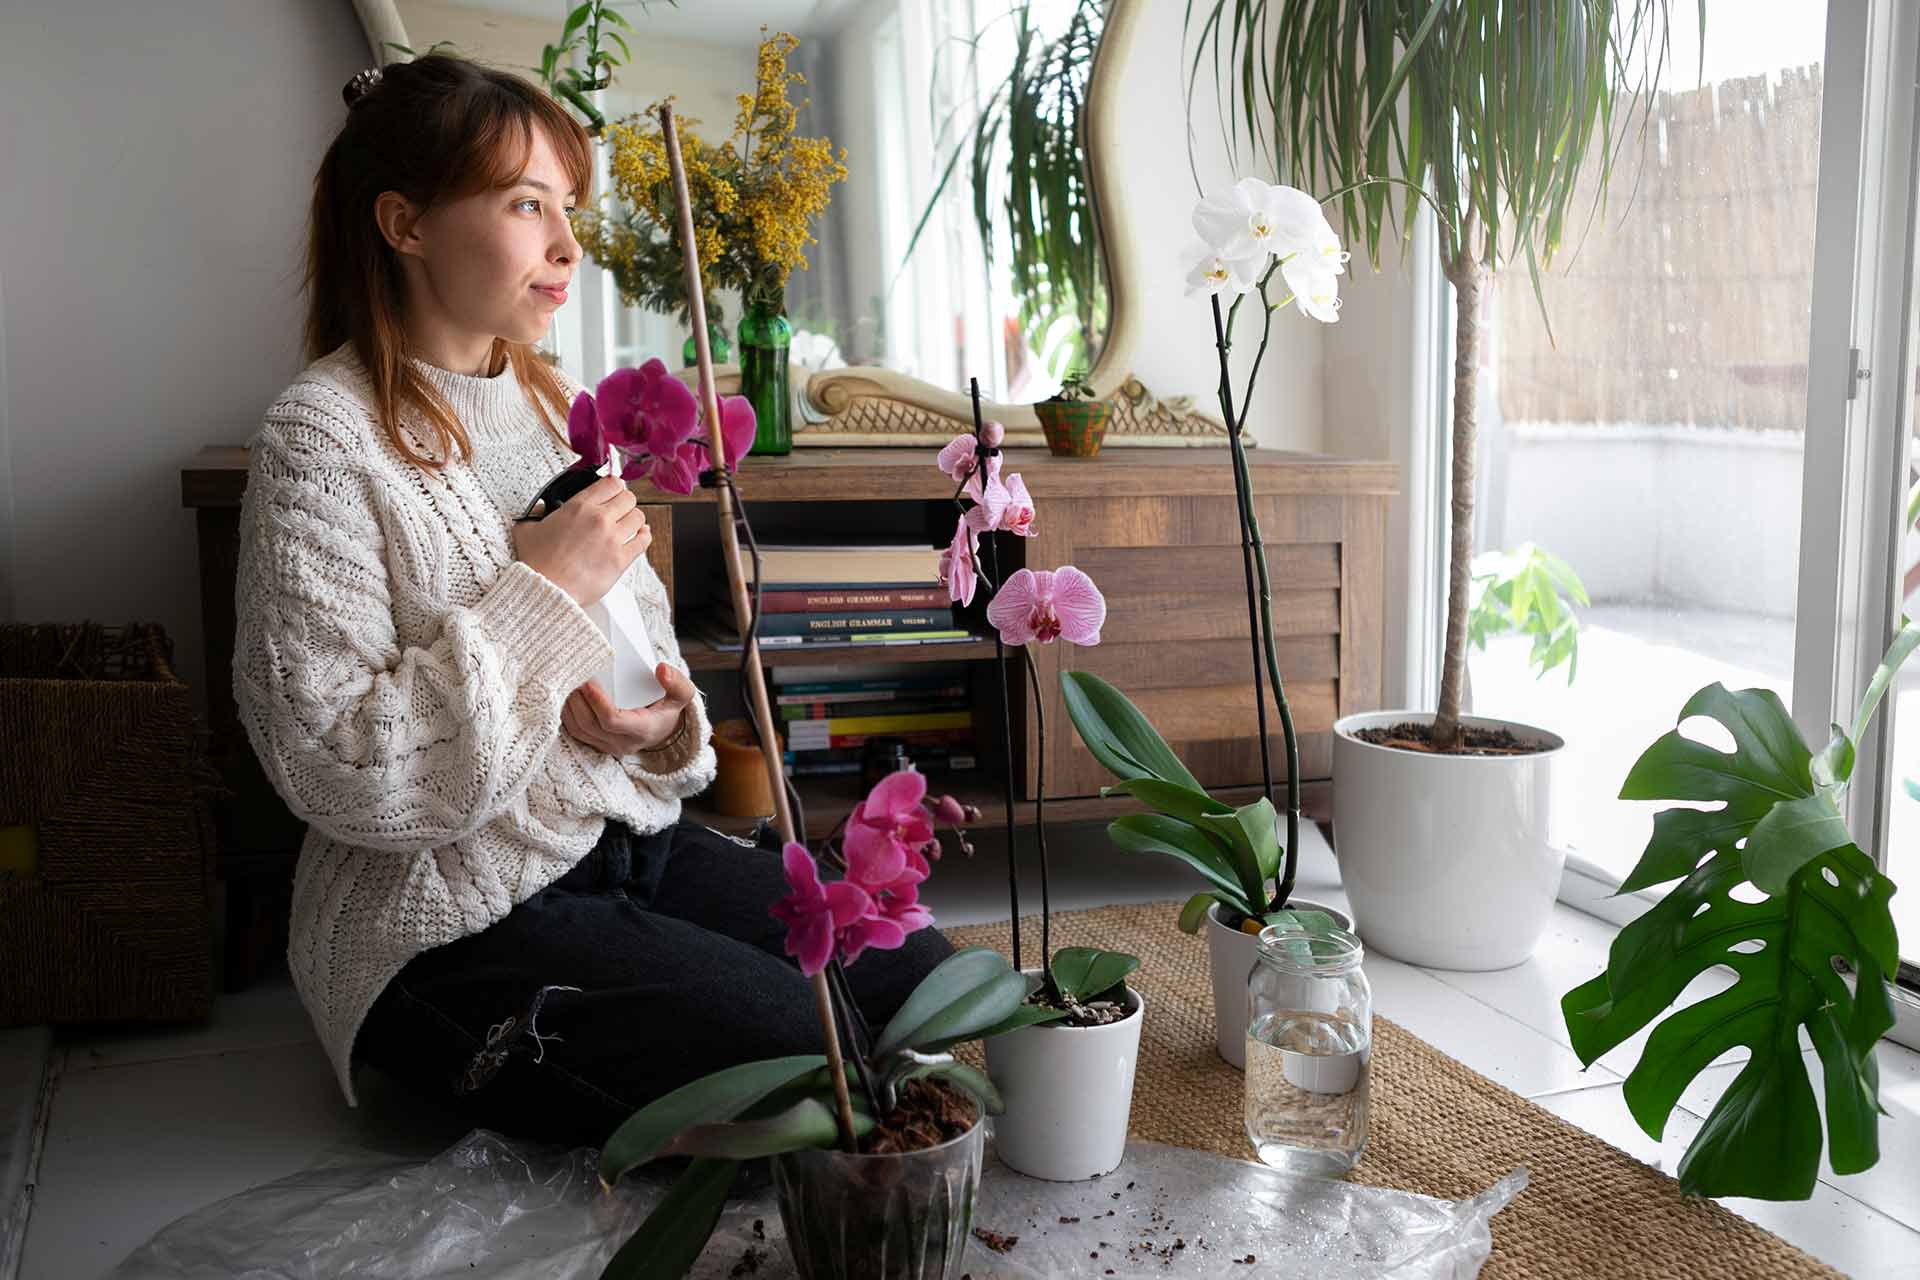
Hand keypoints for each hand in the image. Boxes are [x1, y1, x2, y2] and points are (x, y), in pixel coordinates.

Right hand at [511, 474, 650, 605]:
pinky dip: (644, 536)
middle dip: (625, 502)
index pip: (611, 483)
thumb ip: (536, 514)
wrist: (545, 589)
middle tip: (619, 509)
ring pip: (638, 517)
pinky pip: (643, 541)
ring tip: (627, 524)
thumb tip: (541, 510)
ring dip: (634, 519)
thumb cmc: (536, 564)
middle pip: (628, 498)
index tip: (612, 491)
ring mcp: (612, 539)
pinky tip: (640, 534)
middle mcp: (599, 519)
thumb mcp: (527, 530)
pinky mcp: (621, 559)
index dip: (614, 486)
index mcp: (579, 507)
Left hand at [562, 663, 697, 754]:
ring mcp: (608, 746)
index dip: (598, 702)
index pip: (613, 721)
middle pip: (590, 724)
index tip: (589, 682)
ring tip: (567, 683)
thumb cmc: (667, 709)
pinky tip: (565, 697)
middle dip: (578, 700)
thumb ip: (677, 682)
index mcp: (643, 730)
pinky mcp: (597, 745)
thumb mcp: (681, 695)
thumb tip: (661, 669)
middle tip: (573, 676)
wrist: (662, 730)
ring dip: (569, 706)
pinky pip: (575, 732)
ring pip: (579, 729)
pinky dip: (567, 714)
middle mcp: (623, 743)